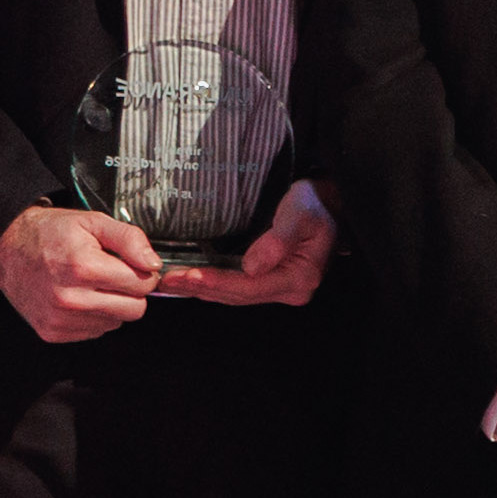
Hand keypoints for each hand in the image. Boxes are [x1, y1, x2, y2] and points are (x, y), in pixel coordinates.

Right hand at [0, 205, 161, 343]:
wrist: (6, 248)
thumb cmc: (49, 233)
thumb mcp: (93, 222)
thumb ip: (130, 239)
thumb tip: (153, 264)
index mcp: (83, 268)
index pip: (143, 285)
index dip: (142, 272)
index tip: (129, 265)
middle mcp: (70, 298)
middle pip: (134, 310)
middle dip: (130, 292)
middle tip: (112, 274)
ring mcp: (60, 319)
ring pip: (116, 322)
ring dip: (111, 304)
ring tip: (90, 283)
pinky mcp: (53, 332)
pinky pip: (95, 331)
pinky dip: (93, 315)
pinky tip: (79, 296)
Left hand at [158, 185, 334, 306]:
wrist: (330, 202)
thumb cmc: (316, 204)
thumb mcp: (300, 213)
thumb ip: (278, 239)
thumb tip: (252, 266)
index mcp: (298, 278)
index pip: (248, 286)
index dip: (215, 282)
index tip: (187, 276)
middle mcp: (289, 290)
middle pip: (237, 295)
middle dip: (200, 288)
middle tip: (165, 280)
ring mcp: (280, 288)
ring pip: (234, 294)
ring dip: (201, 289)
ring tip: (171, 282)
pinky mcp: (272, 280)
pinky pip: (238, 287)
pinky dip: (213, 285)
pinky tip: (192, 282)